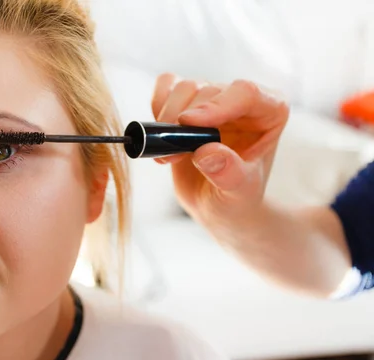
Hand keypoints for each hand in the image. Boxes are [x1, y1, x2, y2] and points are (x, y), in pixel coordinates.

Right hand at [151, 74, 289, 225]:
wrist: (216, 205)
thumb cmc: (236, 199)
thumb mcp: (238, 194)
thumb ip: (229, 173)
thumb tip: (208, 152)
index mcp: (270, 112)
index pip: (246, 93)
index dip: (215, 105)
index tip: (187, 124)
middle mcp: (241, 100)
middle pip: (207, 90)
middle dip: (182, 121)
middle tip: (171, 156)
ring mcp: (212, 98)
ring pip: (184, 88)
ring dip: (166, 120)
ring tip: (168, 156)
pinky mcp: (186, 102)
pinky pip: (166, 86)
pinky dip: (157, 106)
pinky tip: (160, 135)